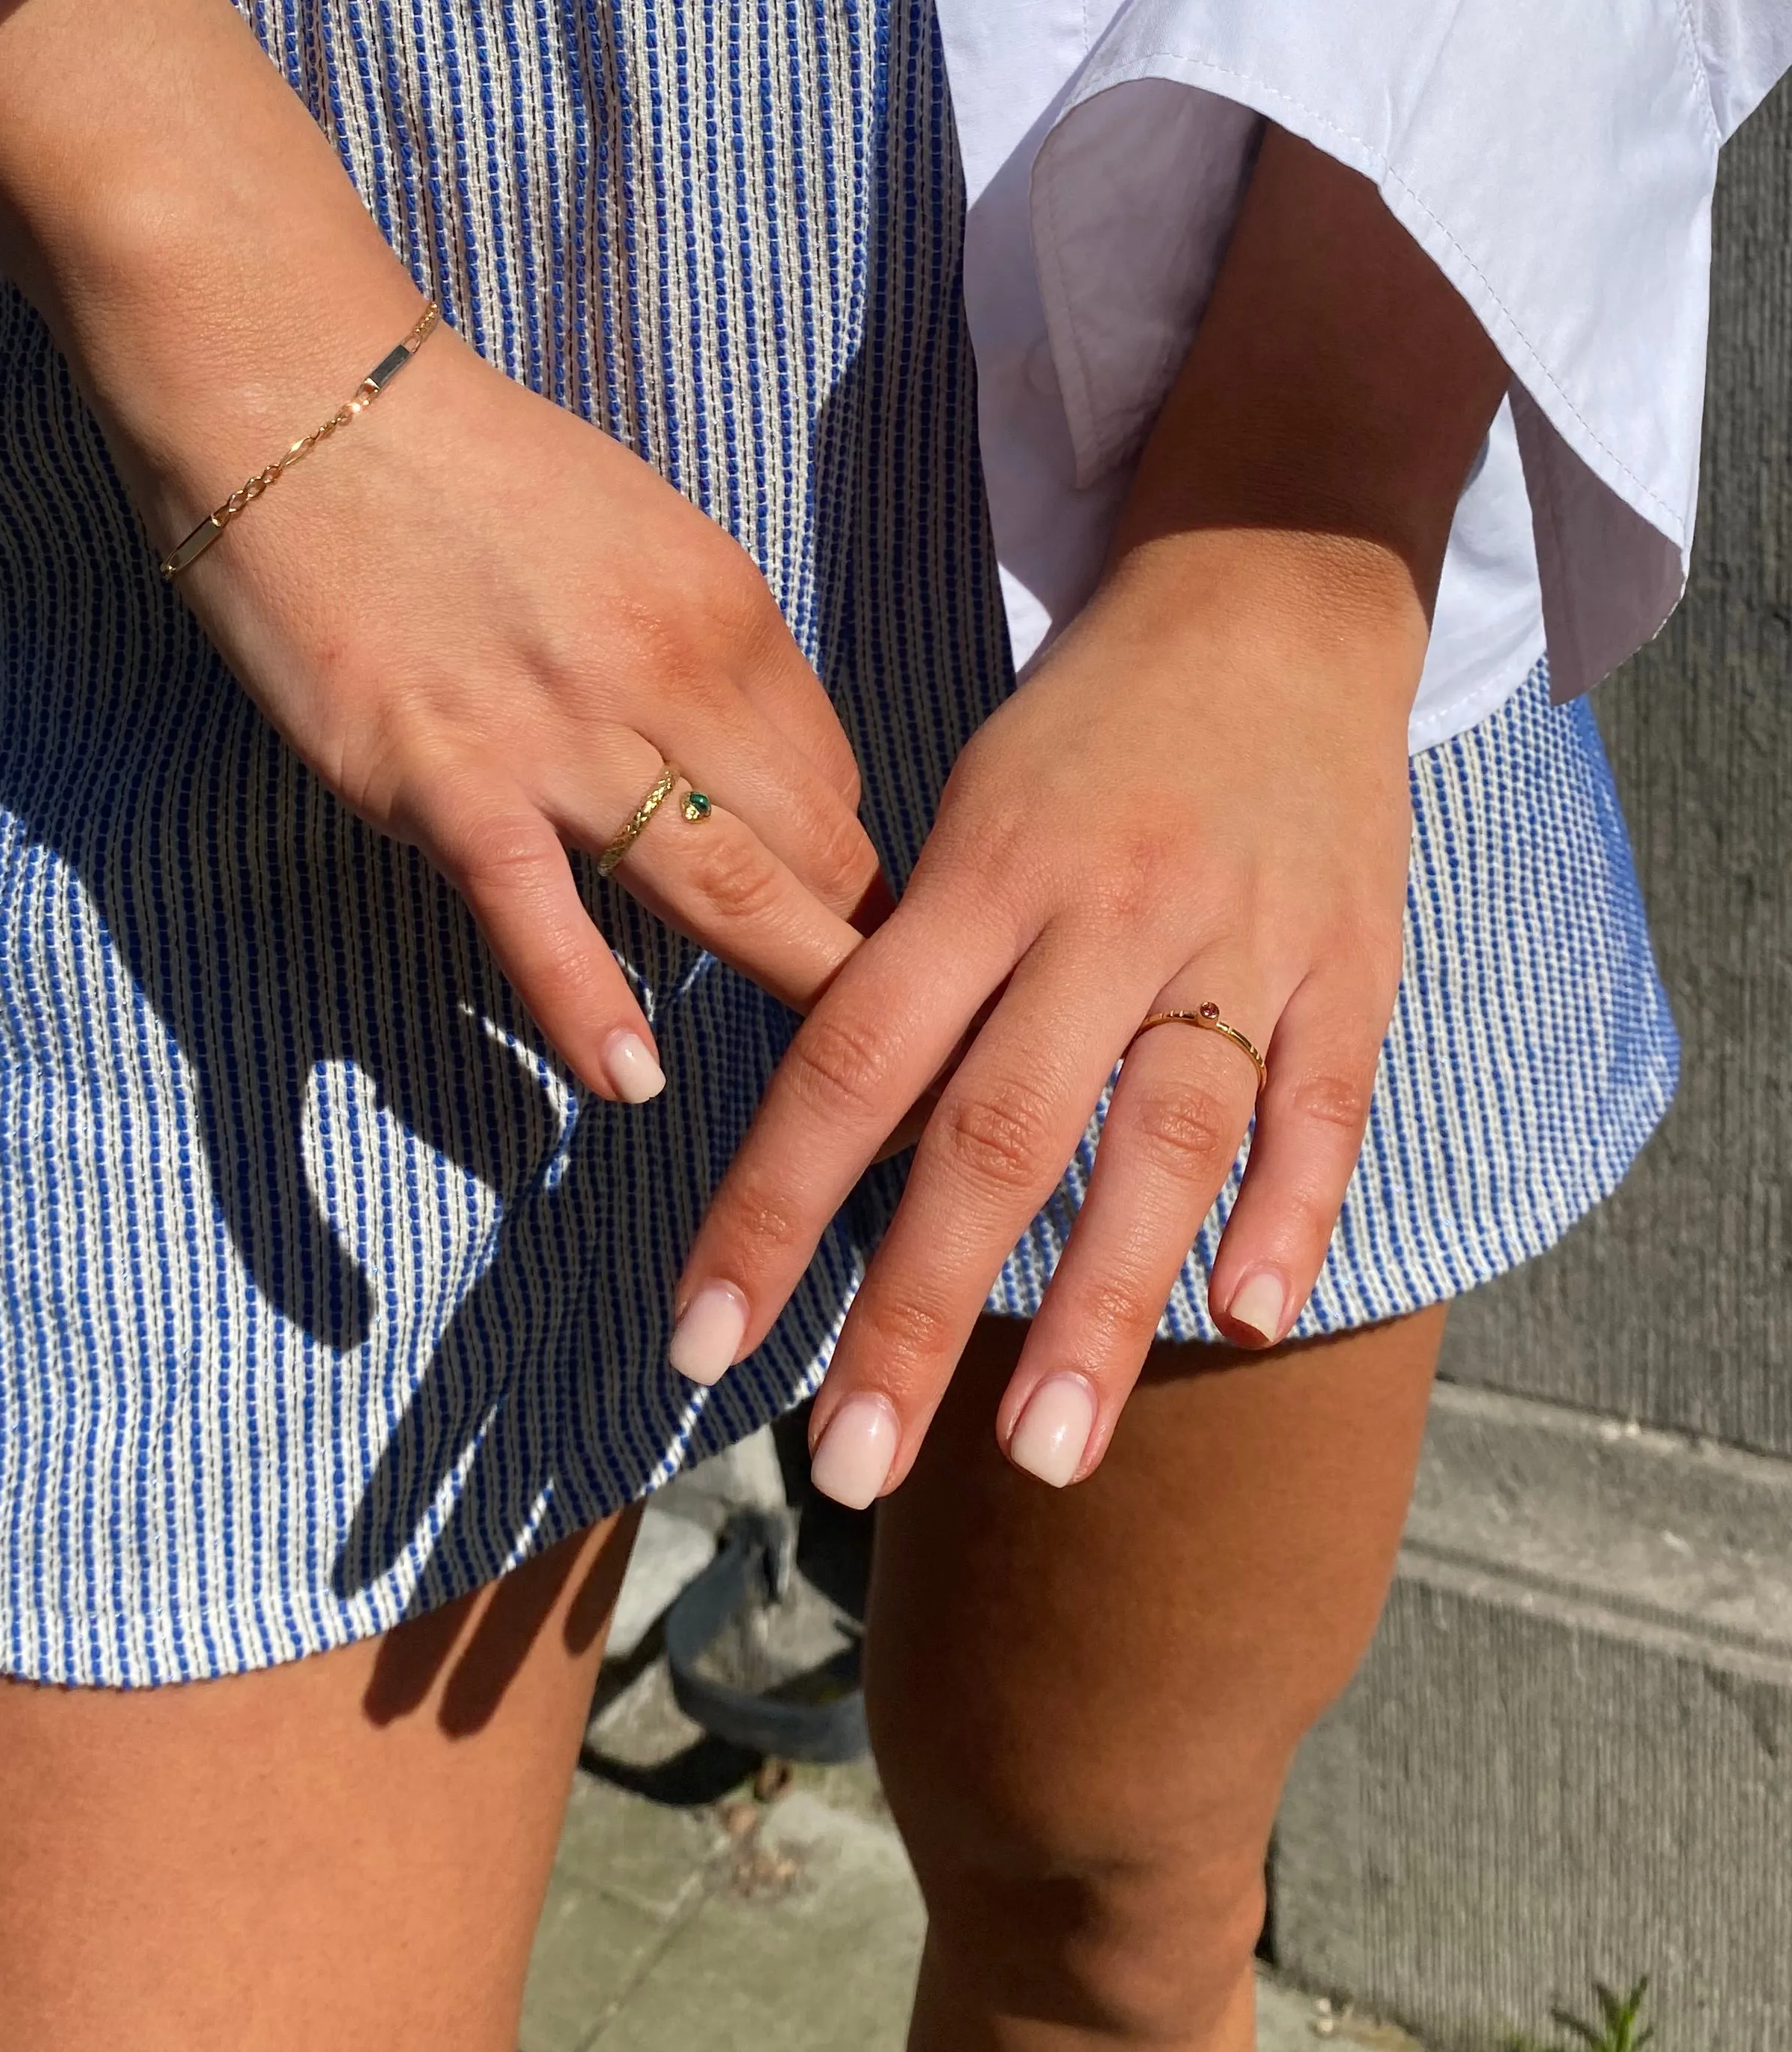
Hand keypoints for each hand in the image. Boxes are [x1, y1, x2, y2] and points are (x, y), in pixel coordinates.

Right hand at [0, 0, 884, 1100]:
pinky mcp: (447, 780)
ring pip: (732, 893)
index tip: (856, 943)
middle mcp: (677, 676)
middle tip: (894, 1062)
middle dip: (864, 958)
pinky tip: (633, 1081)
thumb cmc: (459, 462)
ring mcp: (565, 736)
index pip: (837, 780)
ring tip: (833, 1103)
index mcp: (730, 609)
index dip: (851, 873)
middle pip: (819, 851)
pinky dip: (590, 1010)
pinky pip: (539, 917)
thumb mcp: (630, 536)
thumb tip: (737, 763)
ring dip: (793, 992)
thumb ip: (693, 652)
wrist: (302, 393)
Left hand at [664, 130, 1509, 1493]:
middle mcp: (1103, 913)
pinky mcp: (1352, 961)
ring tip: (1041, 1456)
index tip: (699, 1341)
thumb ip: (917, 973)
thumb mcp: (972, 811)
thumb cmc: (1089, 726)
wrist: (1271, 585)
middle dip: (916, 1314)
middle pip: (995, 1134)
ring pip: (1163, 1144)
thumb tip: (844, 1148)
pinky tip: (1246, 1320)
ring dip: (1100, 1310)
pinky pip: (1322, 1106)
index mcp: (982, 871)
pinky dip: (1291, 1214)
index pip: (846, 1063)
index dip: (769, 1207)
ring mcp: (1239, 940)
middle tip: (845, 1466)